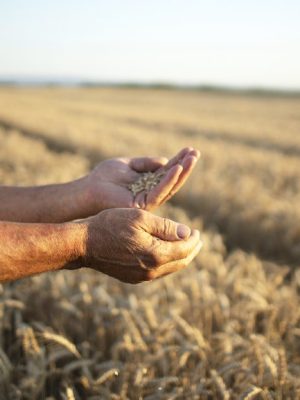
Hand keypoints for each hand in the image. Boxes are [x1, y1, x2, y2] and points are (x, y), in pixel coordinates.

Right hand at [82, 208, 201, 282]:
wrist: (84, 244)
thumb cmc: (111, 225)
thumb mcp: (140, 218)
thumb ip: (166, 227)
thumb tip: (187, 233)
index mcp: (156, 255)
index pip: (185, 249)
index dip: (194, 239)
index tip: (197, 231)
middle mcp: (151, 271)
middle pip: (181, 262)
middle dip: (192, 250)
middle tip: (197, 240)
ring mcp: (142, 277)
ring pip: (170, 268)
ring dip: (180, 257)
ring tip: (186, 246)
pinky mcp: (133, 278)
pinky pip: (158, 272)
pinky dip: (167, 262)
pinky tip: (166, 253)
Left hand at [85, 147, 199, 212]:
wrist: (88, 189)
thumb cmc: (105, 176)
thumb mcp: (128, 164)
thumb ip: (146, 163)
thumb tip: (165, 161)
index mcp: (148, 183)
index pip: (167, 172)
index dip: (179, 160)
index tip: (190, 149)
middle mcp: (150, 193)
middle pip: (172, 180)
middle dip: (185, 166)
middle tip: (196, 153)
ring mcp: (147, 200)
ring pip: (170, 186)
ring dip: (182, 172)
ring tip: (192, 158)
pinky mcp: (142, 204)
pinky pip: (159, 192)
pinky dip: (168, 180)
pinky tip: (176, 168)